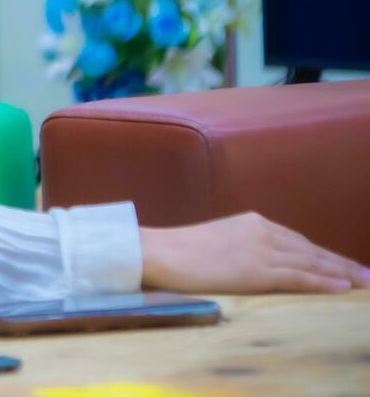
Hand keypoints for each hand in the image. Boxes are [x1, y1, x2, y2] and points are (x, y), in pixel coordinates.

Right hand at [139, 211, 369, 293]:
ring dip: (342, 273)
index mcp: (252, 222)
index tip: (343, 263)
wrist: (160, 251)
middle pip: (311, 250)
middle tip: (366, 274)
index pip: (298, 240)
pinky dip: (325, 282)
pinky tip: (344, 287)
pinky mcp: (258, 270)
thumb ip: (242, 246)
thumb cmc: (180, 250)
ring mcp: (262, 249)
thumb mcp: (218, 240)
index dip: (324, 254)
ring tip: (364, 281)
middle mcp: (263, 231)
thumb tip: (253, 261)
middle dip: (341, 263)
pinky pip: (300, 277)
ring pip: (312, 263)